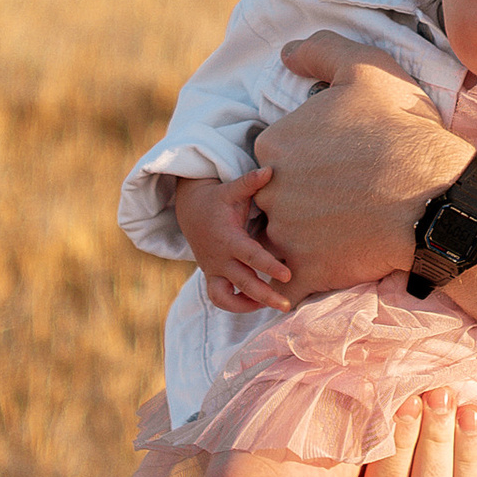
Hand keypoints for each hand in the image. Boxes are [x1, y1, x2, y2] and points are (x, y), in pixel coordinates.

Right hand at [171, 171, 293, 313]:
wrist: (189, 210)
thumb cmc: (217, 199)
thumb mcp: (231, 190)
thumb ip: (250, 183)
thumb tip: (270, 170)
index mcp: (228, 238)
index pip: (250, 256)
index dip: (269, 266)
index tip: (287, 276)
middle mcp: (220, 258)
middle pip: (242, 283)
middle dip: (265, 295)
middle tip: (287, 305)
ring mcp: (214, 269)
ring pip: (226, 298)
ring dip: (247, 306)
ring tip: (272, 306)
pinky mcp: (211, 276)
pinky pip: (219, 298)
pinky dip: (235, 305)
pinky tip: (257, 303)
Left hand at [253, 38, 465, 295]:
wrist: (435, 195)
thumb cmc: (402, 129)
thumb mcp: (366, 67)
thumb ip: (319, 51)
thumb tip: (286, 54)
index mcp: (274, 143)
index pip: (275, 154)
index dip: (304, 157)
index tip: (336, 160)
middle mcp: (270, 190)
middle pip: (274, 196)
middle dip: (300, 197)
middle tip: (343, 196)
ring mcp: (286, 234)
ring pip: (280, 238)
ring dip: (300, 239)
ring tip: (341, 232)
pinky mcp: (305, 271)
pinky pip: (287, 282)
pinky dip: (296, 281)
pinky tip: (323, 270)